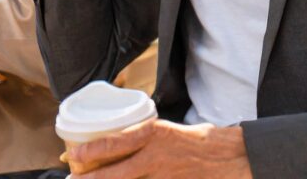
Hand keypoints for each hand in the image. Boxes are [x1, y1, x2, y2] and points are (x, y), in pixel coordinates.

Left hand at [66, 119, 252, 178]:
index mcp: (156, 134)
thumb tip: (116, 147)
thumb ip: (145, 140)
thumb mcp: (169, 131)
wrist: (232, 157)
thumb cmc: (200, 142)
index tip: (74, 155)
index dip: (92, 150)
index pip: (117, 141)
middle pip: (115, 174)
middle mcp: (157, 157)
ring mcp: (164, 178)